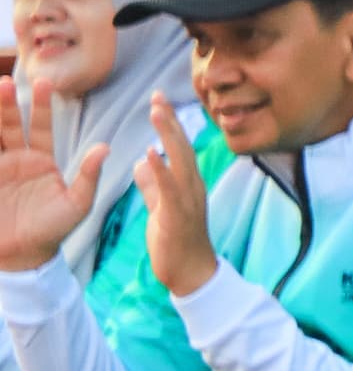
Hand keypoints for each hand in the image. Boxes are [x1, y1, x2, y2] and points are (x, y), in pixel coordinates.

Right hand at [0, 79, 99, 273]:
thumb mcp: (77, 204)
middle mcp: (18, 160)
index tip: (46, 83)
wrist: (22, 256)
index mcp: (42, 161)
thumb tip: (105, 147)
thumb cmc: (54, 230)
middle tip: (5, 82)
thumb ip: (88, 176)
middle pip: (10, 124)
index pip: (41, 127)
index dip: (42, 107)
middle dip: (6, 104)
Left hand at [132, 94, 216, 296]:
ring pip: (180, 161)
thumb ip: (152, 185)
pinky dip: (161, 170)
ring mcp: (189, 200)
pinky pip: (170, 189)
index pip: (178, 147)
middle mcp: (192, 186)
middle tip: (157, 96)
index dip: (168, 123)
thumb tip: (141, 163)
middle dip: (169, 121)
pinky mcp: (179, 215)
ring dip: (168, 135)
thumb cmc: (176, 242)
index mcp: (187, 184)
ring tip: (156, 112)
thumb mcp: (161, 207)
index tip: (157, 100)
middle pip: (182, 147)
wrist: (191, 274)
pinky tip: (150, 153)